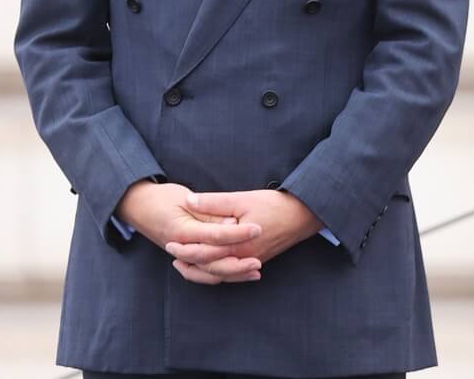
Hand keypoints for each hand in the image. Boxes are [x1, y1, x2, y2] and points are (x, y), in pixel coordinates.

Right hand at [114, 180, 263, 282]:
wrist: (138, 207)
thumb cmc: (162, 198)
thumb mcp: (185, 198)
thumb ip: (208, 211)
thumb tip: (232, 220)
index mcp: (182, 231)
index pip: (215, 235)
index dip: (238, 233)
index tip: (257, 229)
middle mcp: (181, 248)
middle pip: (213, 261)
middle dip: (237, 263)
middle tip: (259, 261)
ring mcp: (182, 256)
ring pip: (209, 272)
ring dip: (233, 274)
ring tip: (255, 271)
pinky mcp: (185, 259)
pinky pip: (203, 274)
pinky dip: (221, 275)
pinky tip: (239, 273)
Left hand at [164, 189, 323, 285]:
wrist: (304, 215)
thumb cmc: (274, 205)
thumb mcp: (243, 199)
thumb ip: (214, 202)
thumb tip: (189, 200)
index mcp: (236, 246)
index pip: (203, 252)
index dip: (184, 247)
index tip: (169, 241)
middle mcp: (243, 260)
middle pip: (209, 268)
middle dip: (189, 261)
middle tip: (172, 253)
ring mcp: (251, 263)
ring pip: (220, 275)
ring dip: (201, 271)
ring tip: (185, 264)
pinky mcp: (258, 262)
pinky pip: (233, 275)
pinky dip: (218, 274)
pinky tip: (213, 268)